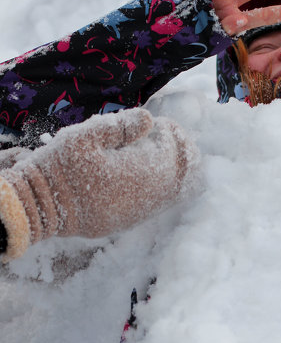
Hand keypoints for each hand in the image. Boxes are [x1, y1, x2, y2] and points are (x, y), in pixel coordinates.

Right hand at [0, 109, 198, 259]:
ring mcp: (136, 214)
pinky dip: (156, 187)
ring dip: (167, 172)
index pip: (172, 155)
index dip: (173, 137)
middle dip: (176, 154)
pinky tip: (141, 175)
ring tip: (151, 154)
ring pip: (170, 194)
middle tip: (160, 138)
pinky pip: (154, 205)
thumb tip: (149, 119)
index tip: (162, 125)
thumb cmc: (60, 167)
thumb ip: (119, 127)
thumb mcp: (83, 137)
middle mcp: (143, 199)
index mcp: (137, 175)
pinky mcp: (126, 223)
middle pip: (179, 176)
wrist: (40, 207)